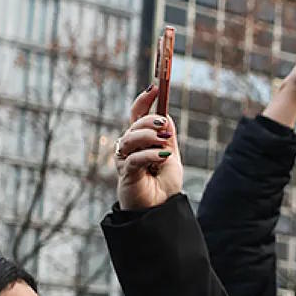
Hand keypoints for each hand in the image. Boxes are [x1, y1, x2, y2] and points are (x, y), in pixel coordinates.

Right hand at [115, 88, 182, 209]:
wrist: (161, 208)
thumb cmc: (163, 183)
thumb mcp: (171, 155)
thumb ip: (168, 137)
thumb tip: (165, 116)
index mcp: (140, 140)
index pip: (137, 114)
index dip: (144, 100)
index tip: (155, 87)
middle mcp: (129, 147)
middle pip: (134, 125)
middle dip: (149, 121)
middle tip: (163, 126)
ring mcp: (125, 159)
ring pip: (131, 139)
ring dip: (149, 138)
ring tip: (164, 143)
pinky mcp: (125, 173)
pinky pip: (134, 158)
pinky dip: (150, 154)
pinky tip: (163, 156)